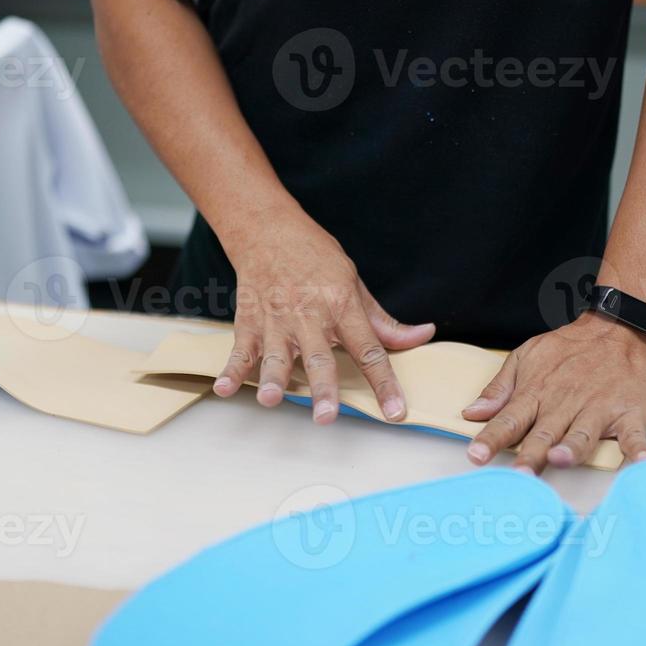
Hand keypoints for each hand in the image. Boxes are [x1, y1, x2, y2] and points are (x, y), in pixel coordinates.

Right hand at [213, 213, 435, 423]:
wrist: (268, 229)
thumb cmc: (315, 257)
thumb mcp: (355, 283)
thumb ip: (383, 321)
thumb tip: (421, 336)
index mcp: (342, 306)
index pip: (370, 350)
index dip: (384, 383)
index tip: (395, 412)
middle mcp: (310, 315)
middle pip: (319, 358)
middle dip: (323, 389)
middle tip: (326, 416)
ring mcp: (277, 319)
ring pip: (277, 355)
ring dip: (273, 378)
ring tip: (271, 399)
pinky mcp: (250, 321)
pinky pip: (240, 350)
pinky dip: (231, 370)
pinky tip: (224, 389)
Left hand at [462, 313, 645, 471]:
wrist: (621, 327)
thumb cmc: (573, 348)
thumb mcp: (527, 357)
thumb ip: (499, 388)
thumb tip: (472, 413)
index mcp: (538, 392)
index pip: (510, 419)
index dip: (492, 438)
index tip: (476, 455)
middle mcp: (565, 403)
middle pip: (544, 433)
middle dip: (530, 454)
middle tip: (518, 476)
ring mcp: (599, 409)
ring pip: (582, 433)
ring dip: (572, 448)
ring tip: (561, 460)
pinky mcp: (629, 413)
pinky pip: (634, 436)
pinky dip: (639, 451)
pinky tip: (640, 464)